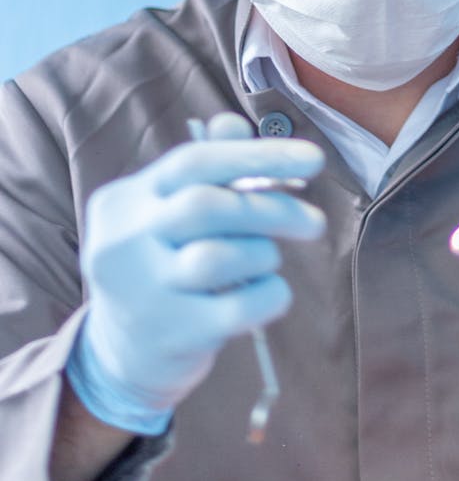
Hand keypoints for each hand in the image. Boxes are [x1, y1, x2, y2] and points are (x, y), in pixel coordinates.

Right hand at [69, 118, 324, 430]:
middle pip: (208, 206)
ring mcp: (142, 292)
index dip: (257, 155)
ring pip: (222, 256)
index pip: (194, 162)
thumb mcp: (168, 212)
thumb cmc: (161, 266)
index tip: (315, 159)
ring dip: (264, 254)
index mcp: (126, 200)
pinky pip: (240, 306)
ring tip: (266, 262)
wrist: (122, 357)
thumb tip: (234, 123)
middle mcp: (124, 242)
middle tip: (314, 222)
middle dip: (273, 208)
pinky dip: (269, 295)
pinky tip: (267, 295)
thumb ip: (205, 167)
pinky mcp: (169, 337)